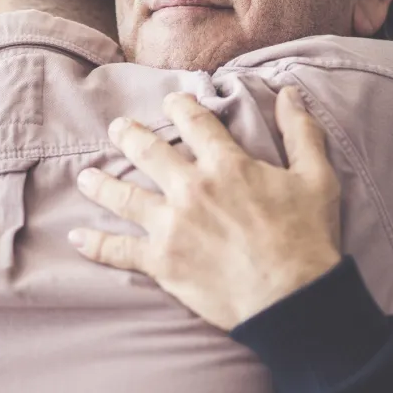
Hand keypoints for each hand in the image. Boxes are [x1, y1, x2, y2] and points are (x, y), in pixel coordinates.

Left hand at [71, 87, 341, 329]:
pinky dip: (96, 244)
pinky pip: (119, 251)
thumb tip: (290, 93)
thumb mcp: (316, 178)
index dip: (180, 105)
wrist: (292, 299)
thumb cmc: (306, 238)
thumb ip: (301, 132)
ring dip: (101, 183)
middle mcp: (190, 188)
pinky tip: (77, 237)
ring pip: (123, 196)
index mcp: (225, 164)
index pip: (194, 122)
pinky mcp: (162, 262)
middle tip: (118, 129)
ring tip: (86, 177)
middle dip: (129, 135)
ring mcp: (171, 225)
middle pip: (147, 151)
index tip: (172, 101)